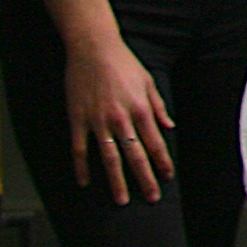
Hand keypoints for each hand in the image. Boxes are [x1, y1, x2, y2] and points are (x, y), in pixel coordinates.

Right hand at [63, 30, 176, 204]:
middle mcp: (121, 118)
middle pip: (135, 155)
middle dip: (145, 179)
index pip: (155, 143)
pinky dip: (81, 167)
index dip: (162, 163)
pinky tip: (85, 182)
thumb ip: (159, 106)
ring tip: (121, 200)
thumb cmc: (123, 62)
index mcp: (141, 109)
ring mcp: (97, 120)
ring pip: (109, 158)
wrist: (93, 47)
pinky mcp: (77, 119)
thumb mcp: (148, 81)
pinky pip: (79, 149)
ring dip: (116, 181)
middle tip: (151, 198)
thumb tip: (169, 127)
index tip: (167, 178)